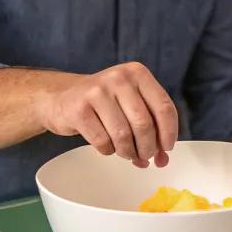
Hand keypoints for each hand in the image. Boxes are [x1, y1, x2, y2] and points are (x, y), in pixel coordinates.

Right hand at [38, 62, 178, 166]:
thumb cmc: (104, 103)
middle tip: (145, 157)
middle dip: (148, 148)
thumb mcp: (130, 104)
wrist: (62, 97)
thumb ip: (151, 127)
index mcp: (137, 73)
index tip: (167, 148)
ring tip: (127, 153)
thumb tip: (162, 158)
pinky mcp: (78, 109)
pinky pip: (102, 141)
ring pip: (123, 135)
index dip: (168, 132)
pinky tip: (107, 145)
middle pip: (144, 124)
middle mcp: (118, 78)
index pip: (163, 106)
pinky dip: (108, 150)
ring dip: (128, 152)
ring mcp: (96, 92)